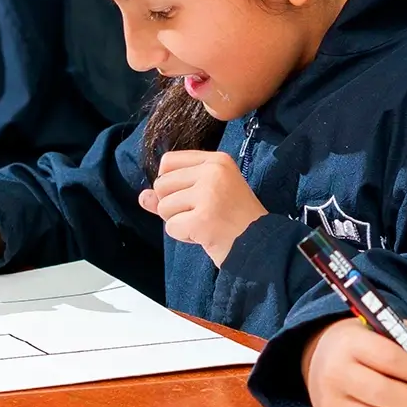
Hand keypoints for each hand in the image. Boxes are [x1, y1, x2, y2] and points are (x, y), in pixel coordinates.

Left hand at [138, 151, 267, 265]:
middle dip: (173, 206)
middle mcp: (213, 172)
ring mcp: (209, 194)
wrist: (263, 246)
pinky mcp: (203, 219)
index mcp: (217, 161)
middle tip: (200, 215)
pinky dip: (184, 236)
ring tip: (204, 225)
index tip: (190, 197)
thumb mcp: (208, 196)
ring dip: (178, 222)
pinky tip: (204, 236)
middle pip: (161, 184)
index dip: (170, 183)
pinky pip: (172, 227)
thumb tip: (143, 197)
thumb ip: (174, 193)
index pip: (168, 161)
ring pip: (164, 207)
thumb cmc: (237, 221)